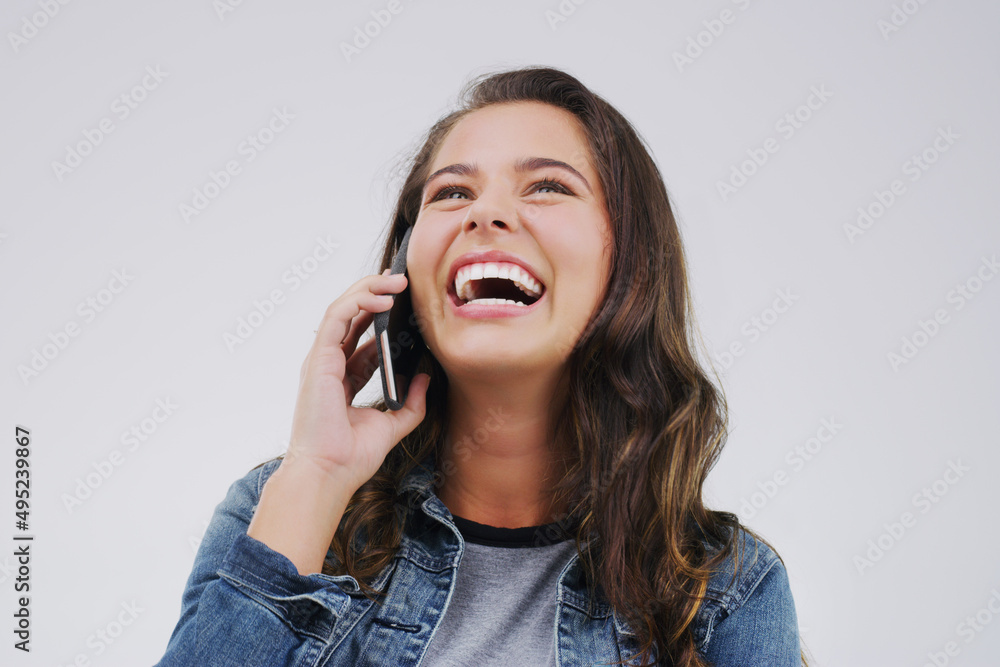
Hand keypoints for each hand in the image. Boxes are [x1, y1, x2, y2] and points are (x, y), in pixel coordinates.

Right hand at [284, 268, 429, 490]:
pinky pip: (337, 317)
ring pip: (342, 308)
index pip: (363, 337)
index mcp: (343, 378)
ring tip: (398, 281)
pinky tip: (384, 300)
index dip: (384, 318)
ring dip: (369, 289)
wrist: (330, 472)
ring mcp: (322, 360)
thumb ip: (411, 402)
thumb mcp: (392, 424)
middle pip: (351, 316)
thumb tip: (425, 376)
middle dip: (376, 294)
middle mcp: (330, 364)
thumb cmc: (352, 456)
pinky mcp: (319, 359)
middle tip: (404, 282)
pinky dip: (359, 302)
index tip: (409, 304)